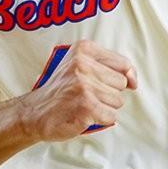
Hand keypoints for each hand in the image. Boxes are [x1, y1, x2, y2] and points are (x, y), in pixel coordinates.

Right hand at [19, 39, 137, 141]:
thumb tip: (134, 80)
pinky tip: (83, 115)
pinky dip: (100, 120)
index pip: (123, 64)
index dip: (125, 78)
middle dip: (108, 93)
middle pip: (121, 84)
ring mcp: (84, 85)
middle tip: (86, 95)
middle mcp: (83, 64)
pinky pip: (111, 116)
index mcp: (83, 49)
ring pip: (117, 101)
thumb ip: (109, 66)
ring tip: (83, 104)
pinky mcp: (86, 106)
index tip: (111, 85)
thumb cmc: (61, 90)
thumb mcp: (79, 65)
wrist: (34, 112)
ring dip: (104, 107)